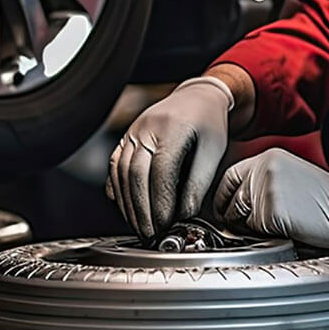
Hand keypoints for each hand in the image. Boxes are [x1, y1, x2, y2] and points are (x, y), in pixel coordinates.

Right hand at [107, 76, 233, 237]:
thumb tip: (185, 214)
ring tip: (141, 227)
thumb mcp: (214, 150)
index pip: (161, 168)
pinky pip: (114, 168)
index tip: (167, 222)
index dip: (162, 199)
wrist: (197, 97)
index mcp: (172, 126)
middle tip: (152, 233)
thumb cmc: (208, 123)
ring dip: (129, 204)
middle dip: (142, 209)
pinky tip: (129, 209)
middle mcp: (146, 127)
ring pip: (121, 173)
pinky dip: (119, 192)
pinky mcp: (125, 140)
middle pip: (136, 173)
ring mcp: (132, 132)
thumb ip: (199, 182)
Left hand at [213, 148, 328, 258]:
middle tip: (247, 226)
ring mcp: (266, 191)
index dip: (225, 196)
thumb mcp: (292, 174)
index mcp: (269, 157)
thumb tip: (237, 198)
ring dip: (250, 227)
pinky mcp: (270, 213)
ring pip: (239, 217)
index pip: (231, 176)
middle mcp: (264, 170)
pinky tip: (284, 231)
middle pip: (231, 198)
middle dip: (234, 215)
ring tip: (275, 226)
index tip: (226, 209)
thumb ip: (263, 179)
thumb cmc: (325, 200)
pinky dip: (263, 236)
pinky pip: (254, 230)